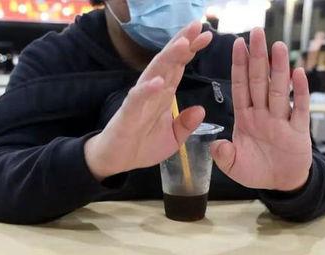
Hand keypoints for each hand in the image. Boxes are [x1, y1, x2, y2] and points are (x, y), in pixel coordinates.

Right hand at [84, 22, 212, 180]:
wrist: (118, 160)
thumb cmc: (143, 145)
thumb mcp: (173, 138)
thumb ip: (186, 124)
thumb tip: (201, 110)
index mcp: (164, 95)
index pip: (179, 67)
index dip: (191, 51)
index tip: (207, 35)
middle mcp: (152, 91)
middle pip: (168, 62)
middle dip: (182, 44)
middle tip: (197, 26)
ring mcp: (139, 100)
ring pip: (154, 73)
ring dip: (168, 58)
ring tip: (183, 44)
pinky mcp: (128, 114)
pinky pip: (138, 99)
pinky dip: (148, 90)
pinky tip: (159, 82)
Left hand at [211, 28, 312, 191]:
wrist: (280, 183)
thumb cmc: (256, 170)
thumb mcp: (234, 166)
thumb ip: (223, 155)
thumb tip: (216, 144)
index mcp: (246, 118)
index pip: (241, 88)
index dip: (239, 67)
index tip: (237, 44)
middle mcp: (263, 115)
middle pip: (260, 82)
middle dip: (258, 58)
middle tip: (257, 32)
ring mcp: (282, 120)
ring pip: (279, 91)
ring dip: (278, 69)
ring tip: (278, 47)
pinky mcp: (299, 131)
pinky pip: (300, 109)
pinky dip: (300, 92)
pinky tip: (299, 74)